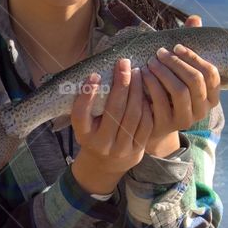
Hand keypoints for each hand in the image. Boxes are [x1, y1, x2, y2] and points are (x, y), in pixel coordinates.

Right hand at [71, 57, 152, 182]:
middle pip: (114, 111)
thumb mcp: (85, 123)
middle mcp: (101, 144)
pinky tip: (145, 91)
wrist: (107, 163)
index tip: (94, 75)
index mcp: (84, 136)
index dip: (87, 95)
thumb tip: (96, 74)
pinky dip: (147, 105)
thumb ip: (88, 104)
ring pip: (133, 115)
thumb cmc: (94, 133)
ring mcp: (121, 148)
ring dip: (137, 91)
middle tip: (124, 64)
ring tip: (137, 73)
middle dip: (121, 84)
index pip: (81, 115)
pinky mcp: (138, 148)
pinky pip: (146, 123)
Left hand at [140, 15, 220, 156]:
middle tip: (160, 52)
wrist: (153, 126)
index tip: (176, 46)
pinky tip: (141, 75)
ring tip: (150, 62)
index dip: (194, 57)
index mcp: (211, 96)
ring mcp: (186, 119)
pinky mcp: (167, 125)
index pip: (210, 73)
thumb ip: (189, 48)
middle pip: (195, 80)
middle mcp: (202, 110)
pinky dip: (150, 84)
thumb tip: (194, 18)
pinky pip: (160, 101)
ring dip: (163, 72)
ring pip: (179, 91)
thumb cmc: (168, 92)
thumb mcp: (180, 72)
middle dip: (176, 62)